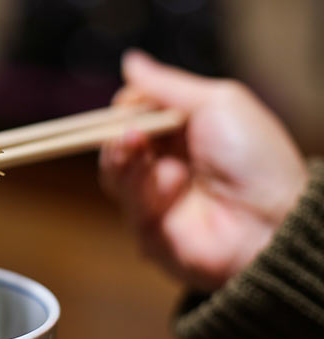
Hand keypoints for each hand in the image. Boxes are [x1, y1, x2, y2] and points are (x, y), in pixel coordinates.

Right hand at [99, 50, 307, 289]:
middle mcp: (166, 163)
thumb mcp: (215, 103)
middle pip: (116, 145)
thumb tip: (130, 61)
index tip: (127, 105)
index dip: (126, 109)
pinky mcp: (148, 230)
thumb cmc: (253, 158)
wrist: (269, 220)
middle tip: (132, 135)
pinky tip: (174, 185)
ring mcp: (155, 198)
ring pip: (114, 174)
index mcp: (183, 133)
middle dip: (118, 136)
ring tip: (145, 153)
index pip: (134, 116)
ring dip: (125, 159)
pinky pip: (127, 205)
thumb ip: (166, 86)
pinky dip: (145, 189)